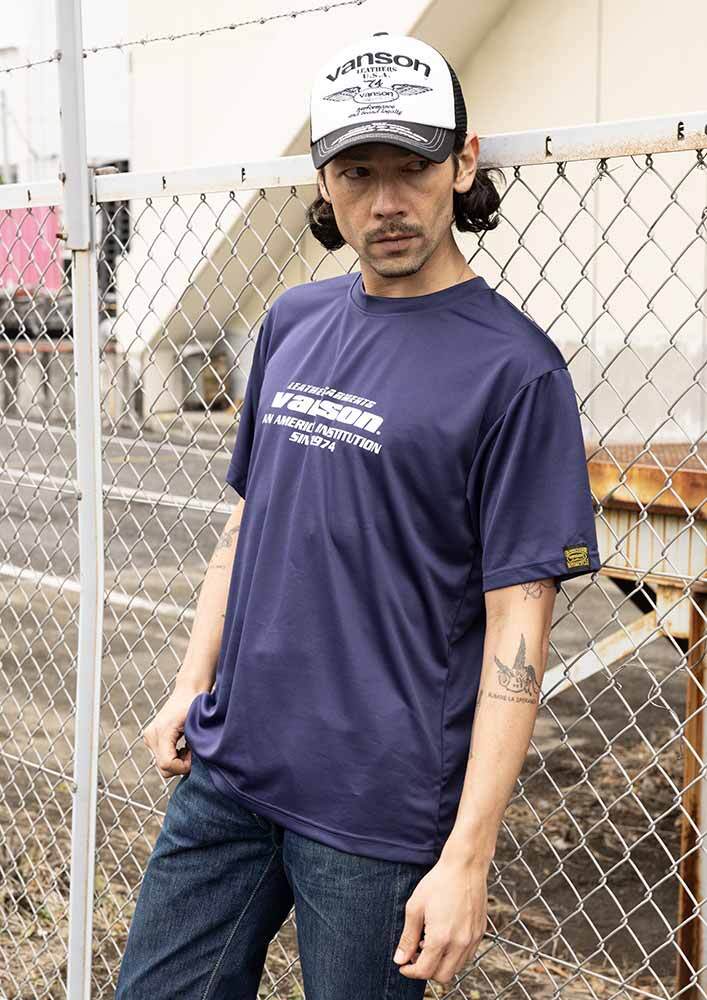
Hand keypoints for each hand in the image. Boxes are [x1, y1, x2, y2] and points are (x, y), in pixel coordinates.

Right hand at [141, 686, 202, 778]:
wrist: (188, 690)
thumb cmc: (196, 704)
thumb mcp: (197, 726)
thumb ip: (195, 746)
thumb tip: (195, 764)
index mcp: (162, 732)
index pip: (167, 764)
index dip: (183, 767)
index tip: (194, 756)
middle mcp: (151, 735)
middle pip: (163, 767)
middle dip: (180, 765)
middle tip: (192, 752)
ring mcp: (149, 737)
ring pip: (161, 764)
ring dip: (177, 762)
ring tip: (188, 748)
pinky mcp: (150, 738)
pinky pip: (160, 757)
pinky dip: (172, 757)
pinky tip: (182, 747)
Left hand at [393, 852, 487, 986]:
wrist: (465, 865)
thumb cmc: (438, 882)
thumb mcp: (415, 907)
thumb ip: (407, 937)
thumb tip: (400, 959)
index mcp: (441, 937)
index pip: (424, 971)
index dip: (410, 971)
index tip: (403, 965)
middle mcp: (460, 942)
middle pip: (443, 976)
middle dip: (427, 971)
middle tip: (416, 955)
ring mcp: (473, 938)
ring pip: (457, 967)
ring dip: (442, 963)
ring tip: (430, 943)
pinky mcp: (480, 932)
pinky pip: (467, 955)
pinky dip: (455, 954)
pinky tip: (445, 936)